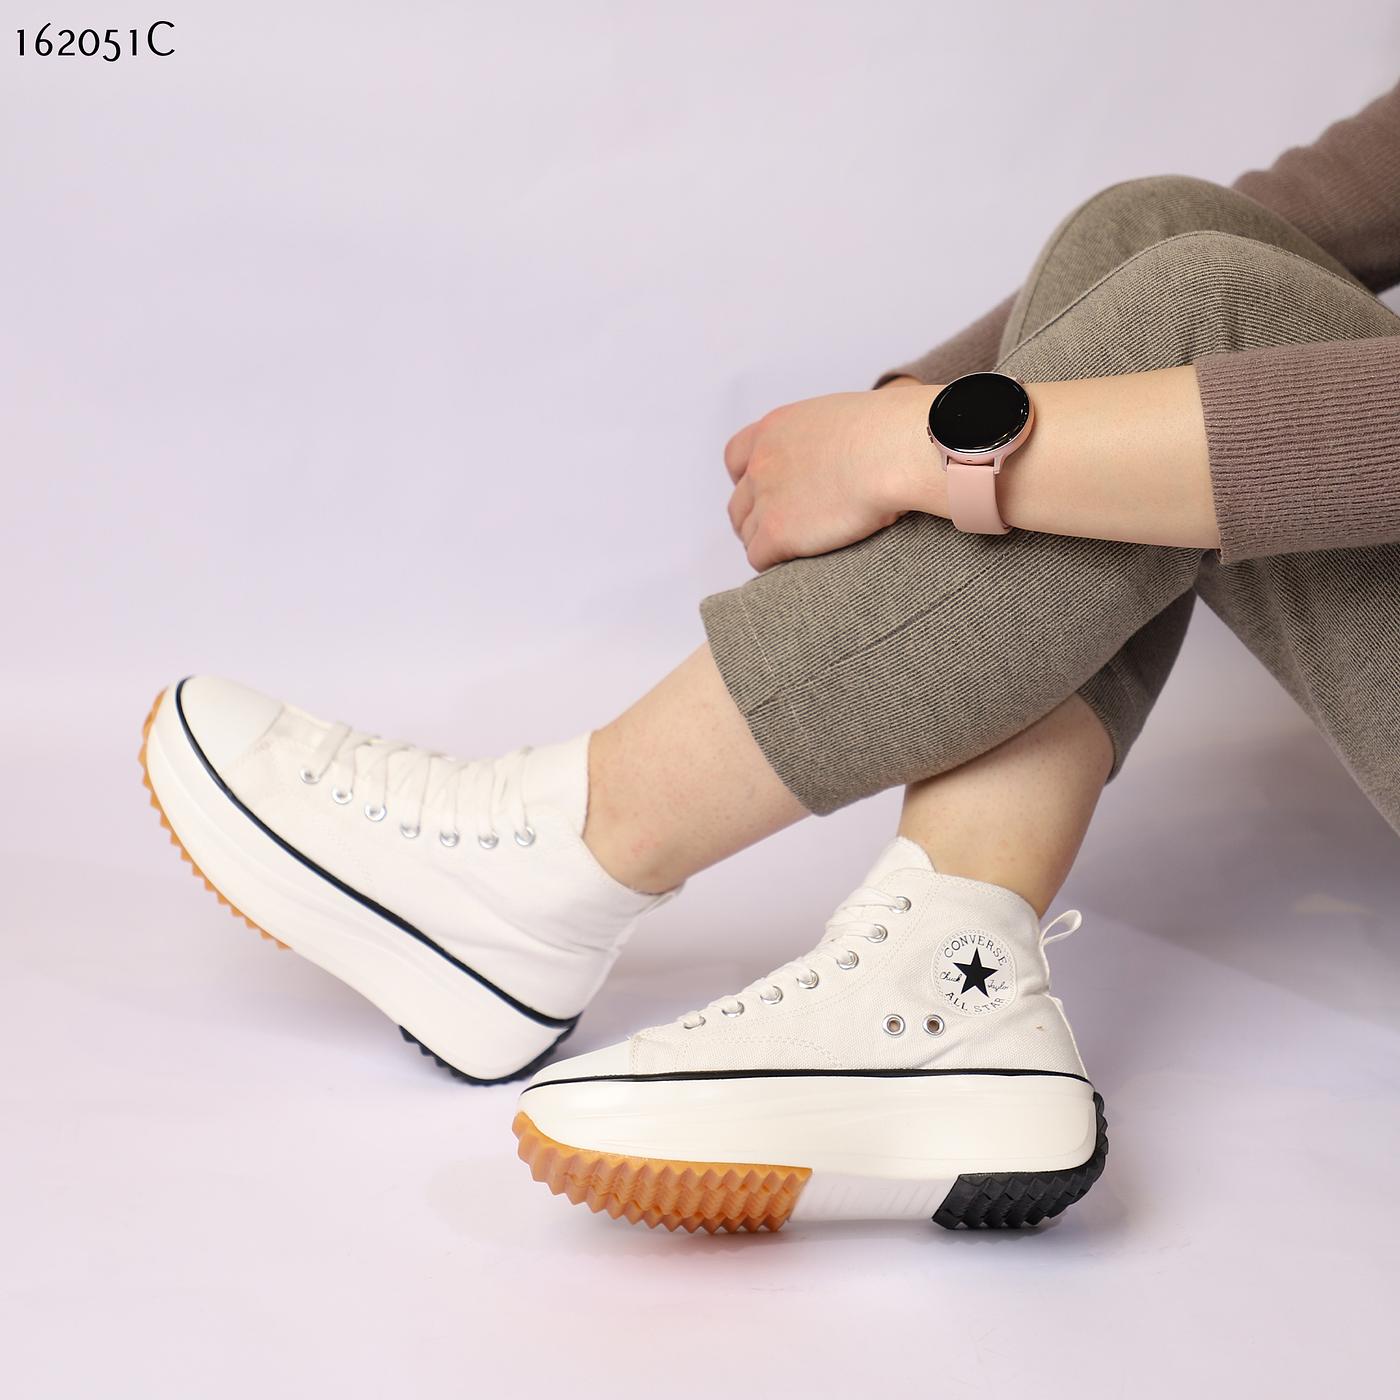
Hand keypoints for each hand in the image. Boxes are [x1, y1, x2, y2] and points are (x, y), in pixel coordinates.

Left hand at [723, 383, 942, 570]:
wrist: (894, 452)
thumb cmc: (891, 434)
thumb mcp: (846, 420)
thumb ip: (828, 439)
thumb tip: (849, 455)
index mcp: (776, 429)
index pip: (737, 459)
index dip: (749, 480)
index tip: (768, 495)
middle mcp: (762, 462)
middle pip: (739, 501)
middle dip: (755, 518)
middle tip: (782, 532)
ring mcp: (766, 497)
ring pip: (747, 533)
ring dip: (766, 543)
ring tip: (795, 553)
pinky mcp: (777, 532)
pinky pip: (759, 557)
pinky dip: (773, 563)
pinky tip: (796, 566)